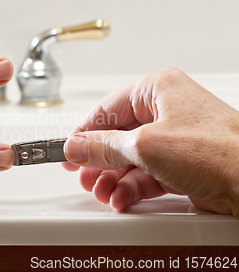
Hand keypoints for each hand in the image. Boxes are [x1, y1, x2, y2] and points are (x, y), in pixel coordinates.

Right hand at [62, 68, 238, 217]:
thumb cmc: (220, 152)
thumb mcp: (145, 146)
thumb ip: (102, 147)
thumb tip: (74, 147)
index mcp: (158, 89)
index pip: (107, 109)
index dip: (83, 132)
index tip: (66, 150)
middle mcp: (166, 111)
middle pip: (117, 136)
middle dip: (99, 161)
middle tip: (83, 176)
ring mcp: (174, 140)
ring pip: (130, 158)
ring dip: (113, 178)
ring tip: (102, 192)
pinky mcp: (182, 165)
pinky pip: (146, 174)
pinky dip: (131, 188)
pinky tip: (121, 198)